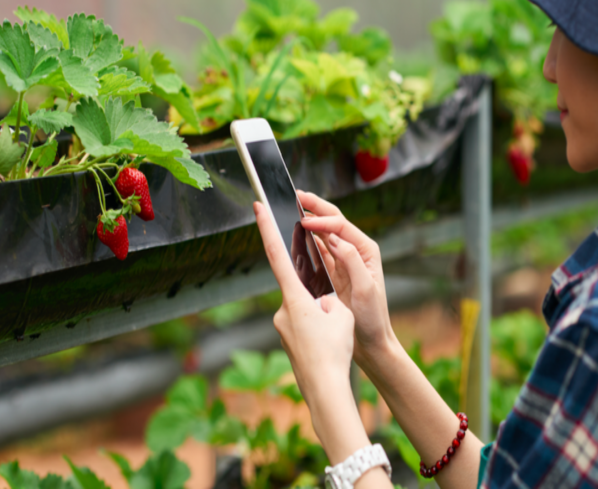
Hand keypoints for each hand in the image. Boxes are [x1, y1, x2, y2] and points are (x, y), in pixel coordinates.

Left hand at [253, 202, 354, 400]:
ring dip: (321, 316)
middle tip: (333, 318)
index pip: (277, 254)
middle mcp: (282, 310)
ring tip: (334, 337)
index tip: (257, 208)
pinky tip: (328, 345)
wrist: (325, 389)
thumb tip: (319, 302)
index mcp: (294, 296)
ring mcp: (282, 327)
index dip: (267, 228)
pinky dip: (318, 330)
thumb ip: (327, 298)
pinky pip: (304, 326)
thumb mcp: (340, 313)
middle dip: (318, 295)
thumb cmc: (333, 350)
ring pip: (304, 309)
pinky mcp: (287, 341)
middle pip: (301, 288)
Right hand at [297, 191, 395, 366]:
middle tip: (296, 196)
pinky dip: (305, 240)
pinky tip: (294, 234)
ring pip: (322, 233)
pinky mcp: (332, 271)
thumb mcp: (366, 289)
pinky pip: (316, 250)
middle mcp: (355, 250)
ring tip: (291, 209)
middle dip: (315, 206)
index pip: (341, 225)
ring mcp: (342, 260)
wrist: (371, 340)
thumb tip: (336, 238)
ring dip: (308, 220)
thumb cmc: (373, 317)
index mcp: (366, 250)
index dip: (322, 219)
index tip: (305, 221)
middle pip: (332, 221)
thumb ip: (352, 260)